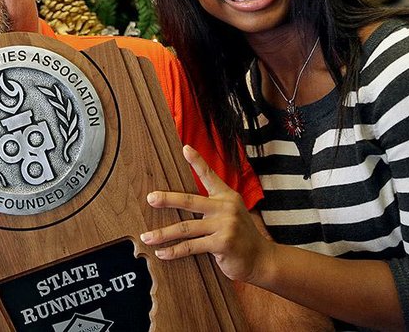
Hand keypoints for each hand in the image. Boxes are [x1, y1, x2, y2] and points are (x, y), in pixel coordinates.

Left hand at [140, 145, 272, 282]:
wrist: (262, 259)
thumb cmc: (241, 236)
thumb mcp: (232, 213)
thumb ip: (213, 205)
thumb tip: (182, 202)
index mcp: (227, 196)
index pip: (210, 176)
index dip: (198, 161)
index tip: (185, 148)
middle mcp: (226, 208)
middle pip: (190, 201)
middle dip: (167, 199)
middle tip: (150, 198)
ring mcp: (225, 226)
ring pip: (186, 228)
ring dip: (163, 233)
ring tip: (146, 236)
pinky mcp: (222, 244)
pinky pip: (191, 247)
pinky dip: (174, 251)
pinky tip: (161, 253)